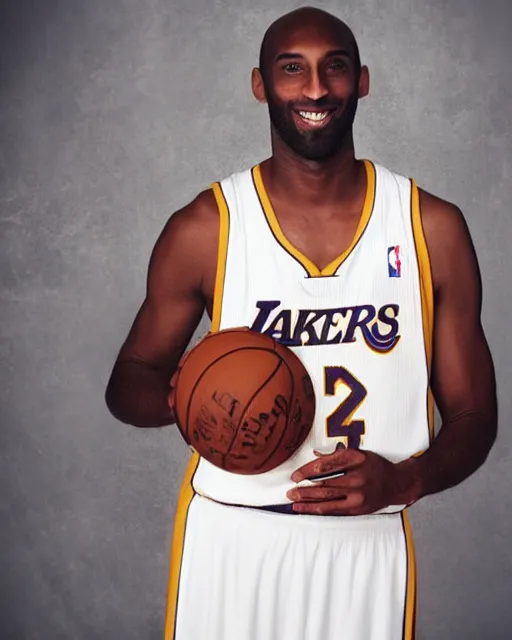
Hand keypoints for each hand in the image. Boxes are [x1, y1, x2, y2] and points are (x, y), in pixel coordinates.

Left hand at [286, 447, 418, 514]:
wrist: (397, 483)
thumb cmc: (374, 466)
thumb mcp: (358, 453)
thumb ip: (337, 455)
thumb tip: (314, 456)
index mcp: (355, 459)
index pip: (325, 465)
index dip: (307, 471)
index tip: (295, 476)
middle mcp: (357, 477)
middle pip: (324, 484)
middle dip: (304, 489)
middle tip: (289, 491)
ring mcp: (358, 494)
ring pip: (327, 499)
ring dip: (307, 501)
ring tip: (293, 501)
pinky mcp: (358, 508)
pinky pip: (334, 510)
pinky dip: (318, 509)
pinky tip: (306, 509)